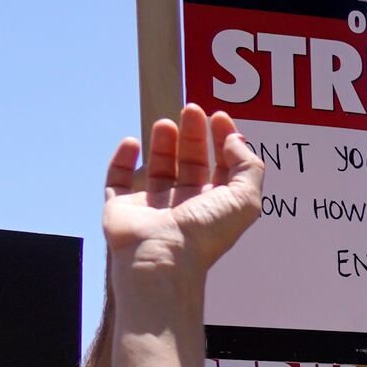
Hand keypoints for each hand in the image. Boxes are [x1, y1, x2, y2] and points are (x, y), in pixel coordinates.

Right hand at [103, 105, 263, 280]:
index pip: (223, 168)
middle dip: (194, 134)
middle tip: (192, 109)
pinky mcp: (122, 207)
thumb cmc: (204, 233)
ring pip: (159, 168)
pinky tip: (131, 142)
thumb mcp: (245, 199)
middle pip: (192, 162)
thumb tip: (236, 140)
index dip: (223, 140)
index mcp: (215, 206)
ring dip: (163, 142)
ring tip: (165, 123)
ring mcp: (153, 206)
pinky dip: (123, 159)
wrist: (161, 257)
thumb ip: (248, 167)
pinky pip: (118, 179)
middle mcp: (186, 206)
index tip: (218, 116)